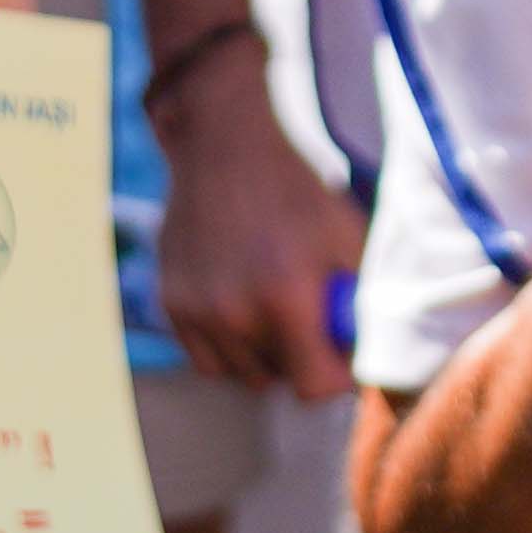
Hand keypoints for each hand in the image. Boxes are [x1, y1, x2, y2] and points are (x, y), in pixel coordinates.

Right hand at [152, 57, 368, 399]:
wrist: (225, 145)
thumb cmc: (295, 190)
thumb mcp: (346, 238)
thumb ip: (356, 301)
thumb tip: (360, 351)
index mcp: (285, 295)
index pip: (313, 387)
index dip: (336, 375)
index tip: (341, 355)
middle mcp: (234, 311)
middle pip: (277, 381)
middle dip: (299, 359)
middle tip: (307, 319)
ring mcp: (197, 310)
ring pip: (239, 374)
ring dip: (262, 355)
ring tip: (273, 308)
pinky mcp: (171, 303)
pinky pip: (205, 358)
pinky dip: (227, 347)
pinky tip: (241, 306)